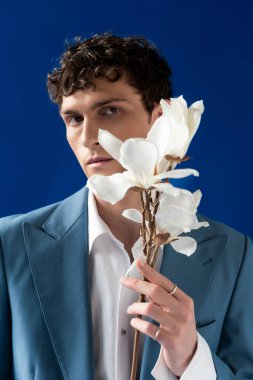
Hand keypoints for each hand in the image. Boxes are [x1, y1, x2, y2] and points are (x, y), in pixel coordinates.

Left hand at [120, 258, 196, 376]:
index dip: (150, 271)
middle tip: (124, 281)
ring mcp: (176, 326)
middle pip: (156, 291)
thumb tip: (143, 285)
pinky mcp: (169, 341)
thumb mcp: (177, 311)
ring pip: (150, 308)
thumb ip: (163, 299)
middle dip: (137, 284)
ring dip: (135, 307)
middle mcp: (182, 311)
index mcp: (185, 301)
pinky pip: (148, 328)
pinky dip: (137, 323)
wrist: (190, 355)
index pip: (165, 282)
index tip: (138, 263)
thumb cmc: (180, 328)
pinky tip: (134, 322)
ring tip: (130, 310)